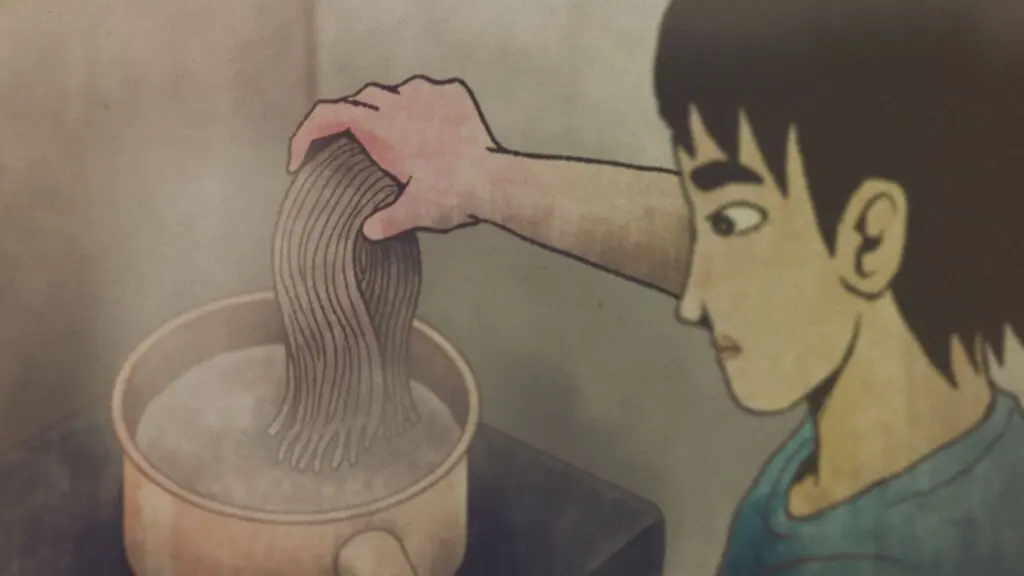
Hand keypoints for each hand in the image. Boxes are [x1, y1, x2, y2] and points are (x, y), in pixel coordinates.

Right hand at [288, 75, 499, 239]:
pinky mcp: (452, 95)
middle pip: (358, 101)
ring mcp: (427, 95)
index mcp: (380, 129)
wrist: (496, 180)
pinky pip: (426, 93)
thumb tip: (369, 231)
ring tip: (389, 141)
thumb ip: (387, 221)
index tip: (299, 160)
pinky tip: (425, 130)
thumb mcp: (414, 213)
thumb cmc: (453, 196)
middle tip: (346, 149)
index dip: (305, 135)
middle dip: (346, 122)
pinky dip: (418, 108)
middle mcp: (399, 103)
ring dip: (384, 112)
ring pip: (392, 93)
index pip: (327, 116)